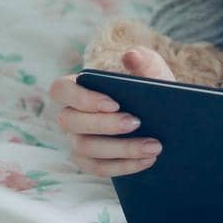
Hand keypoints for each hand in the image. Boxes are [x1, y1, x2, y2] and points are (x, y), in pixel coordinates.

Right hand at [49, 47, 174, 176]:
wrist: (161, 119)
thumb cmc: (150, 92)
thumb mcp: (153, 75)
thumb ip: (145, 61)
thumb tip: (131, 54)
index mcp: (78, 88)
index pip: (60, 89)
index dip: (81, 98)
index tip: (114, 103)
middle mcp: (70, 115)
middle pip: (70, 122)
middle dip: (104, 125)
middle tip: (137, 123)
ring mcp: (76, 140)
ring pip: (85, 148)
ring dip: (121, 149)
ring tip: (153, 146)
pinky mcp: (88, 161)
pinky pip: (98, 168)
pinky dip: (124, 166)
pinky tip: (148, 160)